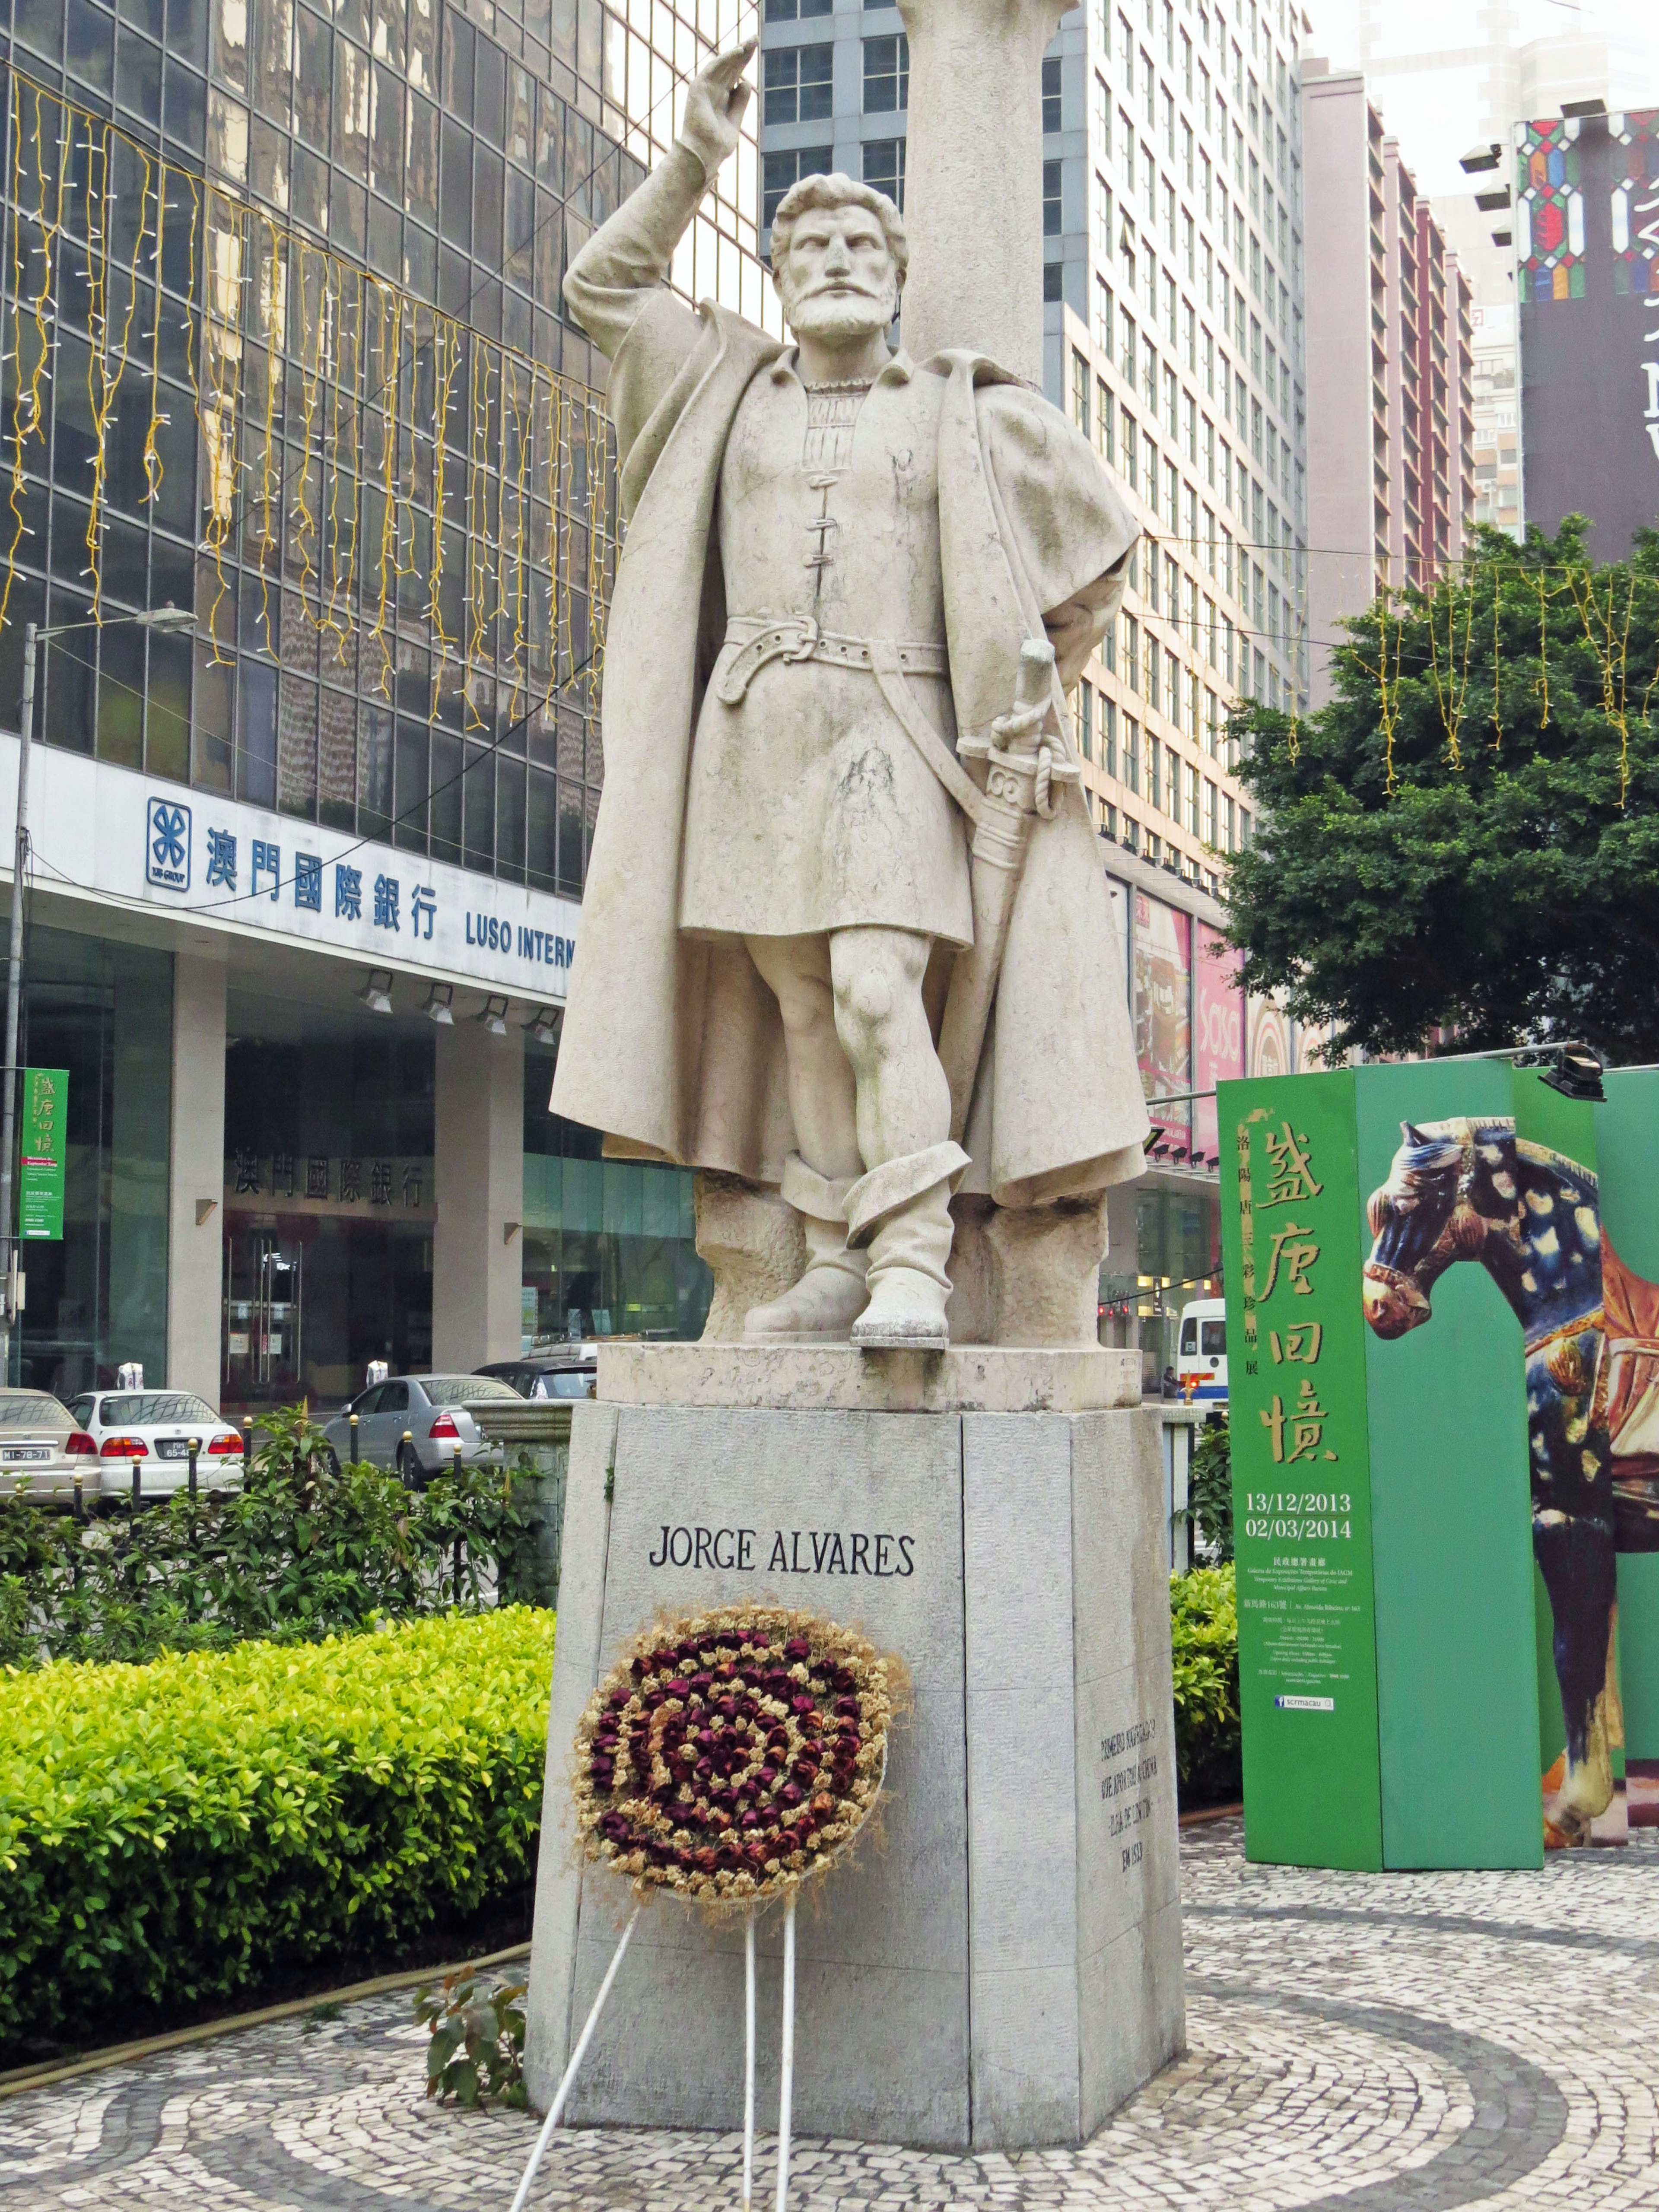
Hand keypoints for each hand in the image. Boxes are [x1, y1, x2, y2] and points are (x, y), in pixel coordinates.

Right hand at [679, 41, 755, 178]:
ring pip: (723, 65)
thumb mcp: (734, 122)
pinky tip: (739, 51)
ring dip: (737, 52)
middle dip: (743, 53)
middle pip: (730, 67)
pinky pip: (713, 68)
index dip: (744, 63)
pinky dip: (726, 59)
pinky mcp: (698, 88)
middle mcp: (712, 91)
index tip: (755, 50)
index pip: (734, 75)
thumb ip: (740, 104)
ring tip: (751, 42)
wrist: (703, 156)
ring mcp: (705, 89)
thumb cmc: (716, 146)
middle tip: (756, 38)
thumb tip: (746, 82)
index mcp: (720, 99)